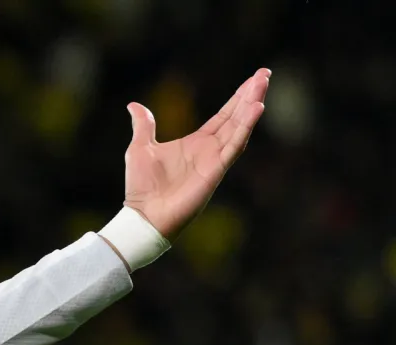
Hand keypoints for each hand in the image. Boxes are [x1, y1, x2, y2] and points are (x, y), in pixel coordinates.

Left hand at [123, 69, 269, 237]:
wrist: (144, 215)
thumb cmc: (142, 187)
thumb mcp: (140, 148)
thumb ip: (144, 125)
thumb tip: (134, 105)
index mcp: (197, 142)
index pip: (224, 115)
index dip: (239, 97)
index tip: (254, 78)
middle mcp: (210, 149)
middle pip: (237, 117)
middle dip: (251, 95)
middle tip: (265, 73)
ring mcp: (215, 159)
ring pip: (239, 127)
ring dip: (252, 106)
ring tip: (262, 84)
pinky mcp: (216, 170)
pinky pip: (234, 145)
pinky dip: (245, 127)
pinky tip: (256, 109)